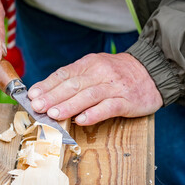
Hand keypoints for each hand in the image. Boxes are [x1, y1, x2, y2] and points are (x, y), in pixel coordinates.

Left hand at [28, 53, 162, 124]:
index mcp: (89, 64)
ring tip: (53, 114)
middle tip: (37, 107)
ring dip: (69, 105)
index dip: (47, 85)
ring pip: (88, 95)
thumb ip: (75, 78)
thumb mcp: (95, 68)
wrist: (152, 71)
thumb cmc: (117, 73)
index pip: (64, 74)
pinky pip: (108, 106)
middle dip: (52, 96)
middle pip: (73, 85)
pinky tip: (81, 121)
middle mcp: (99, 72)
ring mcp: (113, 86)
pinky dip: (94, 113)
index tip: (32, 95)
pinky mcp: (126, 100)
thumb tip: (49, 92)